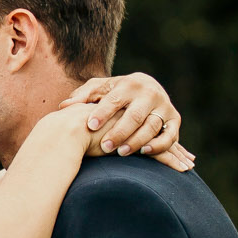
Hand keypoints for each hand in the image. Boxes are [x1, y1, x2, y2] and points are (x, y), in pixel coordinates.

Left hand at [69, 71, 193, 168]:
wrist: (146, 88)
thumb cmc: (115, 92)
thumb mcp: (99, 89)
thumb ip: (83, 96)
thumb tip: (63, 106)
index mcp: (128, 84)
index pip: (114, 100)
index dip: (103, 113)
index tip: (90, 126)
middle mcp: (148, 93)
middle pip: (134, 115)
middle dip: (119, 132)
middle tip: (104, 146)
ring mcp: (163, 106)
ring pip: (151, 126)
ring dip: (136, 141)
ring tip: (120, 153)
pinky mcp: (174, 119)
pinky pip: (170, 135)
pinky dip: (159, 144)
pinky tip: (144, 152)